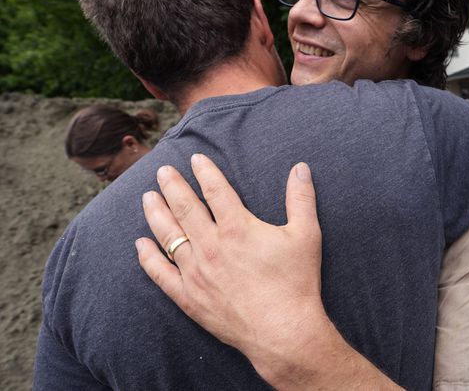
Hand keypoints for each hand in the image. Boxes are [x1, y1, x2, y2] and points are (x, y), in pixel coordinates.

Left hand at [136, 154, 400, 388]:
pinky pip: (160, 274)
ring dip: (156, 214)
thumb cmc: (297, 282)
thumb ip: (301, 198)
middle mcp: (211, 245)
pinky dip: (148, 257)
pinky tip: (140, 244)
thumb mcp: (306, 234)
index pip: (215, 190)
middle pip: (185, 208)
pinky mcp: (189, 297)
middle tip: (162, 171)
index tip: (195, 159)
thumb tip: (301, 167)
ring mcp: (196, 272)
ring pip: (168, 236)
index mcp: (238, 227)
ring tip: (148, 198)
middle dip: (173, 186)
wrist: (283, 331)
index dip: (205, 172)